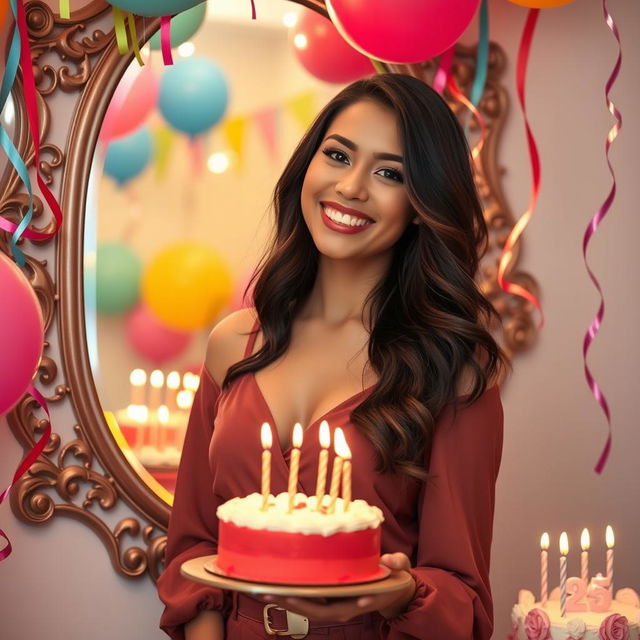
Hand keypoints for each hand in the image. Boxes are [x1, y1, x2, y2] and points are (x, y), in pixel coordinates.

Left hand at [261, 552, 415, 622]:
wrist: (397, 591)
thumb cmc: (397, 577)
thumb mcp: (402, 568)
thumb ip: (398, 563)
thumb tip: (390, 561)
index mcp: (359, 600)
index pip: (334, 607)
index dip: (316, 604)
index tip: (294, 596)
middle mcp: (344, 606)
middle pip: (312, 610)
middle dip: (290, 602)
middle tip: (266, 591)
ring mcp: (336, 603)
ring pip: (307, 606)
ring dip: (285, 600)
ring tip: (261, 589)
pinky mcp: (331, 596)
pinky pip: (309, 599)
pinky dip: (292, 594)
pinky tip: (276, 584)